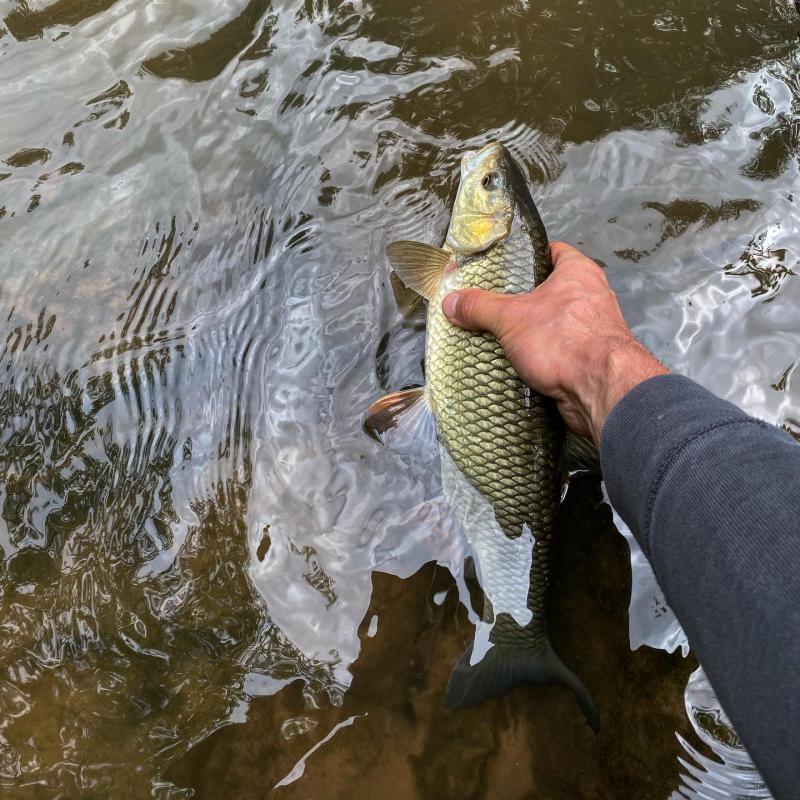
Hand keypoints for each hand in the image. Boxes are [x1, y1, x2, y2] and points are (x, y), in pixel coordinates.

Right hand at [442, 242, 667, 443]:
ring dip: (531, 331)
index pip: (552, 252)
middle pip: (550, 290)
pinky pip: (559, 351)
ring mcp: (594, 329)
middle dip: (522, 300)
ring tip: (498, 335)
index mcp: (578, 272)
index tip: (502, 266)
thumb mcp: (510, 318)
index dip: (527, 256)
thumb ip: (479, 307)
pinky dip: (541, 356)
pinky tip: (517, 363)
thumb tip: (450, 301)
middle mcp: (591, 296)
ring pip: (554, 323)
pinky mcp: (591, 360)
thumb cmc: (562, 340)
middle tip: (491, 305)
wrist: (601, 390)